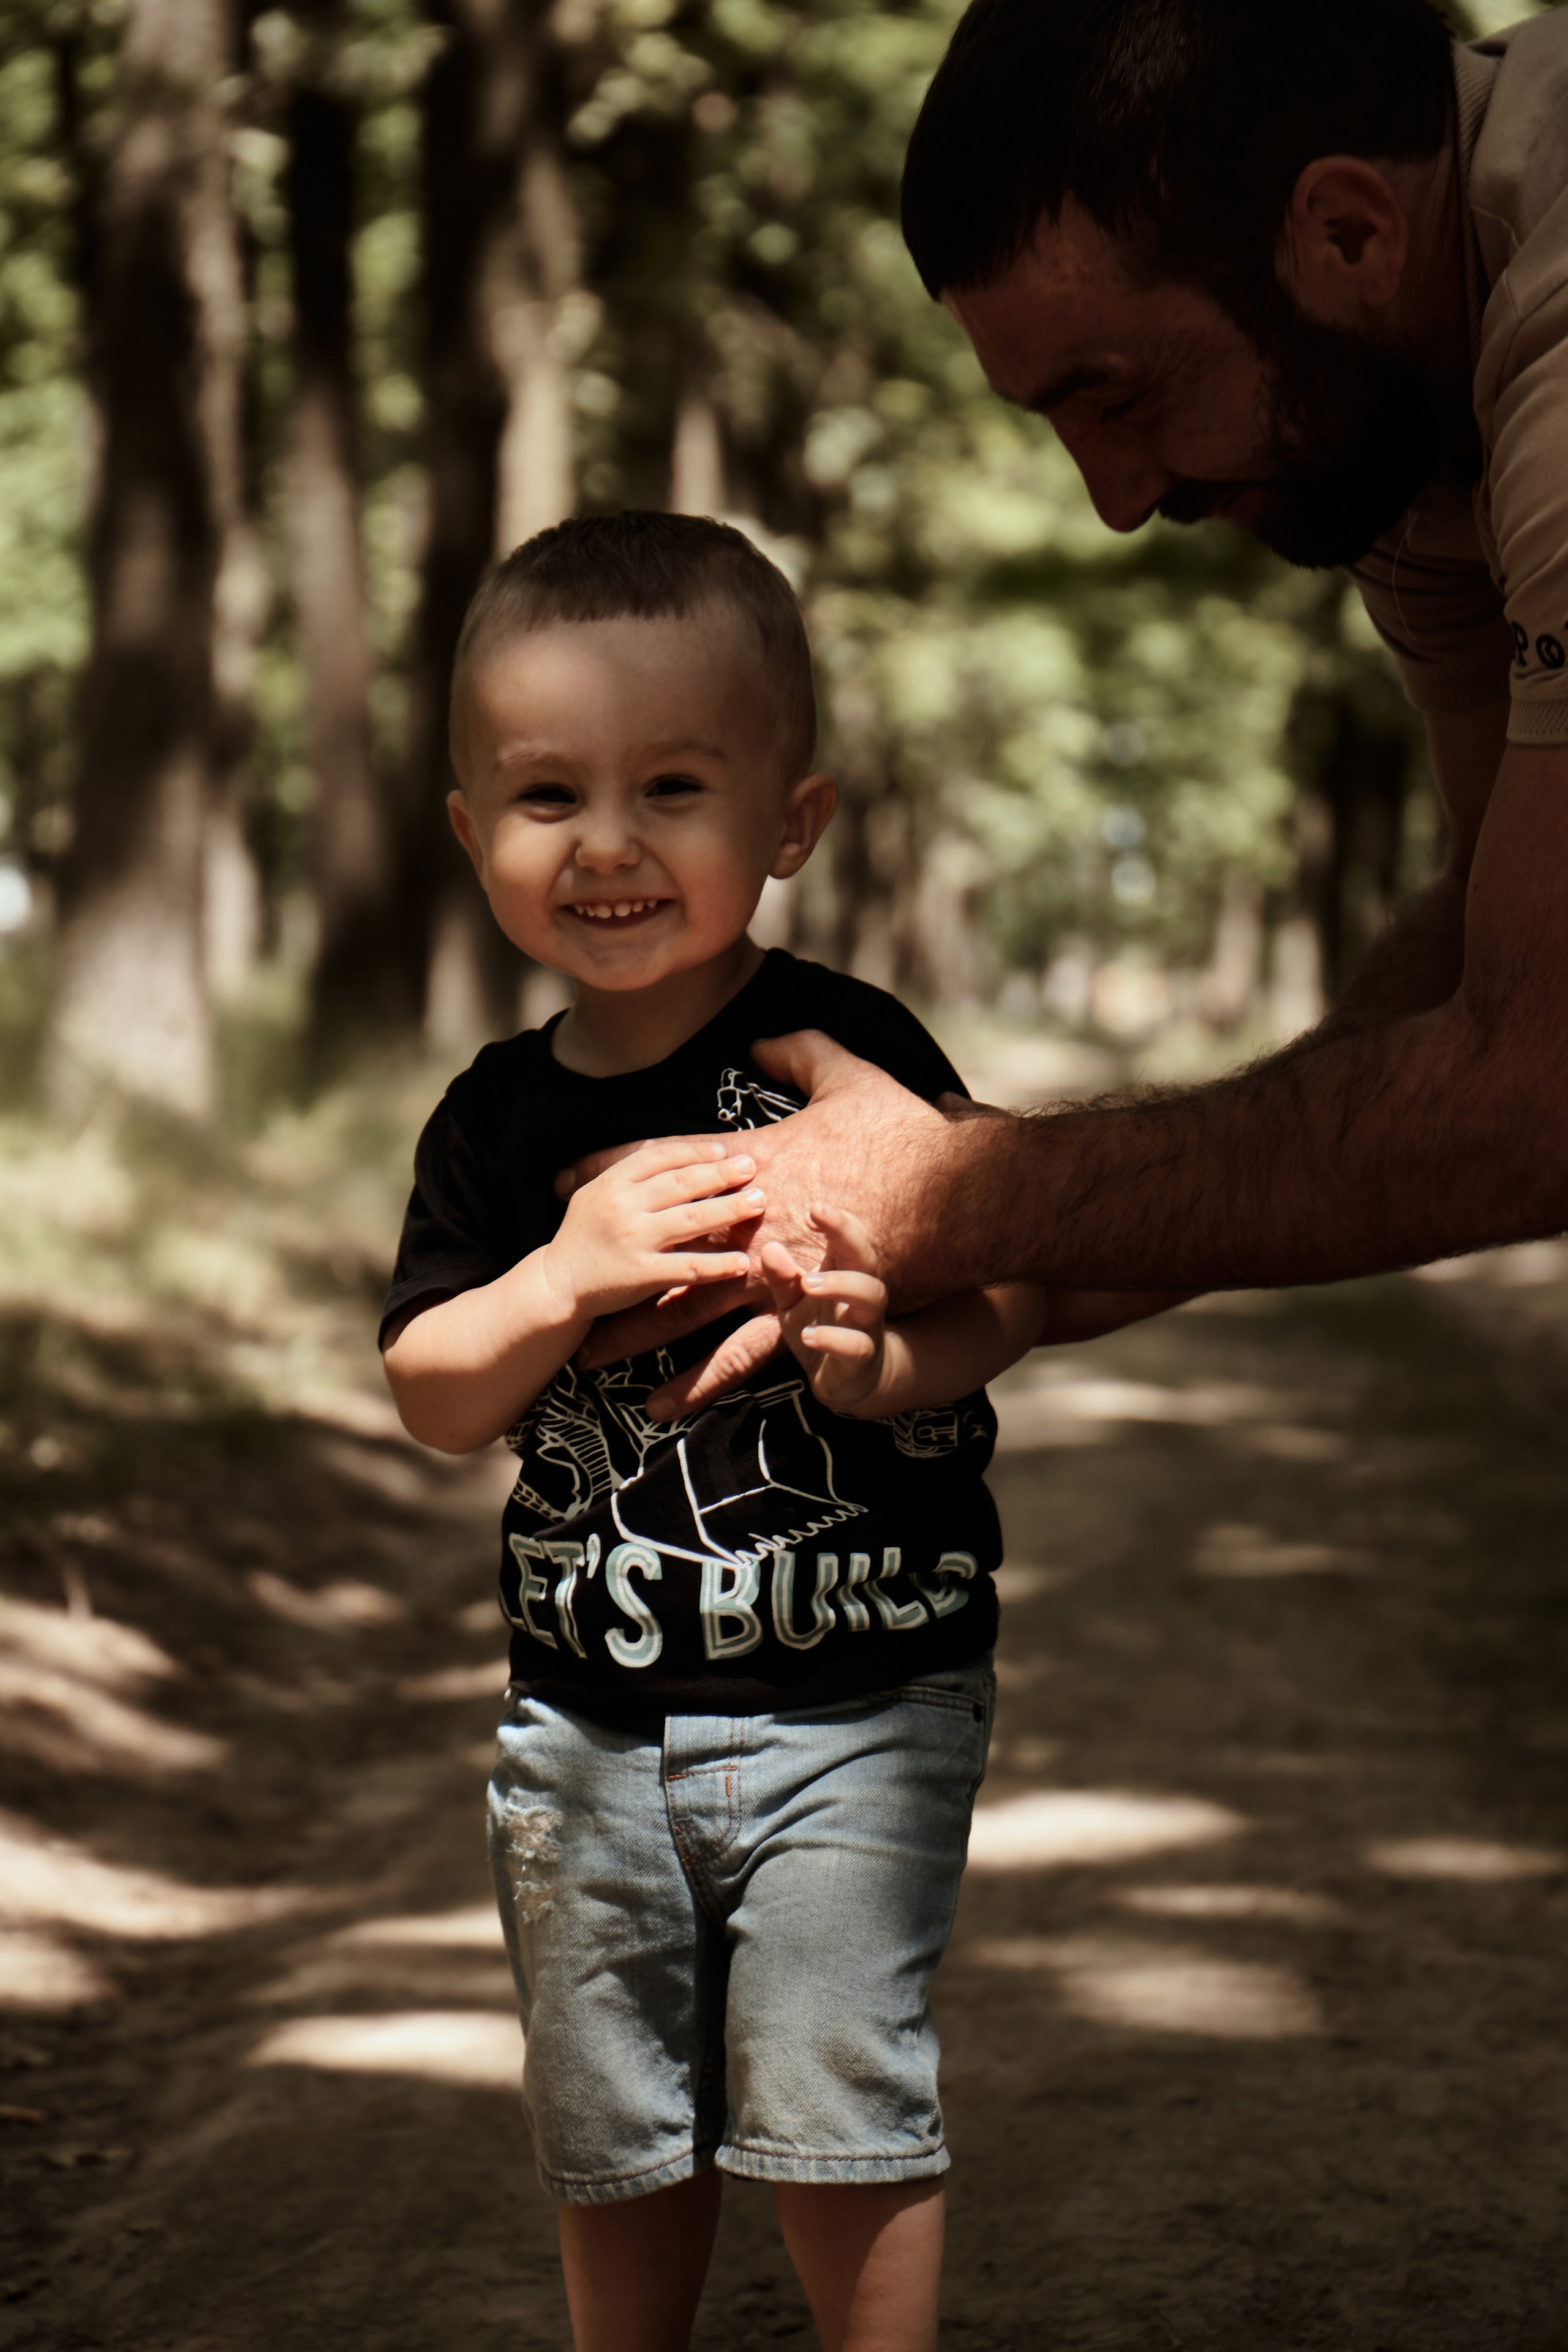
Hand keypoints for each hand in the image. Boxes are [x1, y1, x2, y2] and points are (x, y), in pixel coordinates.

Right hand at [547, 1136, 761, 1320]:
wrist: (557, 1283)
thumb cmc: (583, 1237)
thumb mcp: (596, 1194)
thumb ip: (630, 1175)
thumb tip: (678, 1156)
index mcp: (612, 1182)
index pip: (660, 1155)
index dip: (696, 1151)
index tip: (724, 1150)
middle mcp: (622, 1206)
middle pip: (682, 1182)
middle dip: (721, 1173)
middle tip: (752, 1168)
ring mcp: (633, 1240)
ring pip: (691, 1219)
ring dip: (730, 1209)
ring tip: (759, 1202)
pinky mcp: (641, 1274)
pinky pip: (688, 1267)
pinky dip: (718, 1265)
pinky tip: (742, 1262)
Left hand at [564, 1033, 997, 1376]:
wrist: (962, 1199)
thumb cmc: (910, 1139)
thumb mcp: (855, 1079)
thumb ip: (805, 1054)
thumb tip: (762, 1040)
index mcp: (756, 1161)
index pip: (669, 1161)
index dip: (614, 1167)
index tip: (564, 1176)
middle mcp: (751, 1219)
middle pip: (663, 1242)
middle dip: (612, 1261)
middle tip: (563, 1277)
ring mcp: (772, 1270)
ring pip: (688, 1304)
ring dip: (637, 1332)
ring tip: (591, 1357)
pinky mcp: (801, 1312)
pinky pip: (741, 1354)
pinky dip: (701, 1379)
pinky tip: (667, 1403)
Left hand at [761, 1204, 888, 1413]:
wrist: (849, 1380)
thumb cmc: (821, 1327)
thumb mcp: (793, 1302)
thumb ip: (782, 1277)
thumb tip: (769, 1247)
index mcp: (845, 1273)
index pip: (847, 1238)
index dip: (837, 1220)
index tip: (814, 1207)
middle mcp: (862, 1293)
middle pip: (867, 1257)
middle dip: (847, 1234)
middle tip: (817, 1218)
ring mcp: (866, 1325)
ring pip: (871, 1296)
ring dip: (841, 1284)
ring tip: (809, 1283)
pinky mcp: (862, 1358)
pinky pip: (856, 1345)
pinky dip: (834, 1339)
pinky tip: (810, 1335)